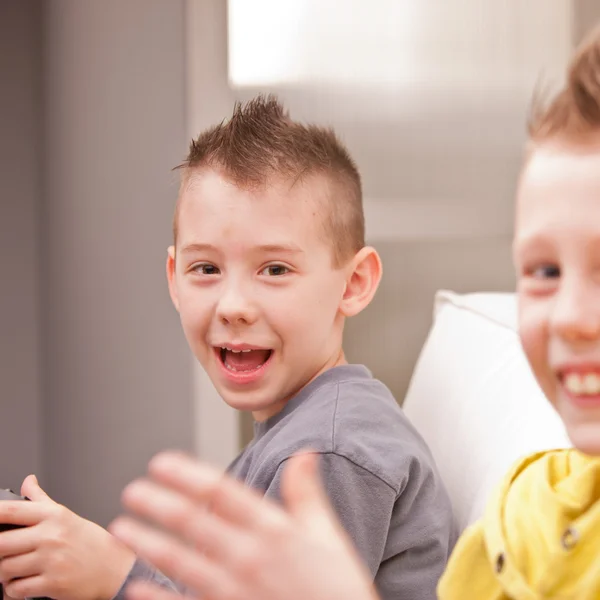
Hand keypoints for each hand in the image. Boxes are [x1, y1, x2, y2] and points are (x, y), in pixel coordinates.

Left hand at [0, 475, 135, 599]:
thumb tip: (28, 481)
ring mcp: (51, 560)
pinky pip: (16, 589)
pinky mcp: (51, 583)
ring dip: (3, 572)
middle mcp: (51, 535)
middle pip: (1, 543)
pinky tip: (22, 582)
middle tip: (4, 551)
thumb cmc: (90, 542)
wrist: (114, 567)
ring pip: (4, 569)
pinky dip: (12, 589)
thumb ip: (41, 499)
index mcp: (53, 515)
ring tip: (13, 569)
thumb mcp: (67, 515)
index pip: (11, 510)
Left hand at [110, 451, 378, 599]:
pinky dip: (157, 598)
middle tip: (132, 491)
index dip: (187, 474)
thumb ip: (307, 493)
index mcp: (273, 531)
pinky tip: (135, 588)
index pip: (221, 492)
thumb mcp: (328, 534)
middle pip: (193, 523)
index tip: (160, 462)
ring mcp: (234, 591)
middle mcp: (248, 557)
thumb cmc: (337, 588)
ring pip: (181, 562)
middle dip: (158, 504)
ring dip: (148, 542)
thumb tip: (304, 452)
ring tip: (121, 528)